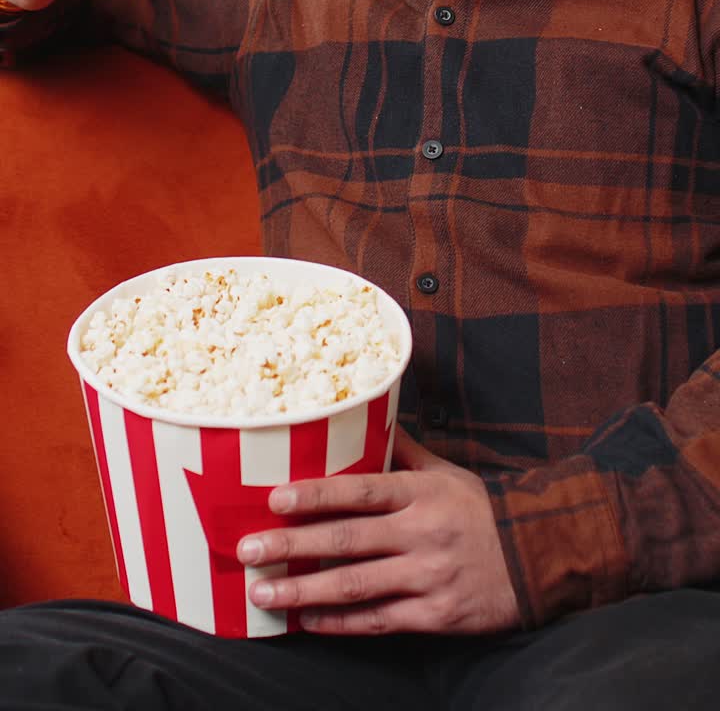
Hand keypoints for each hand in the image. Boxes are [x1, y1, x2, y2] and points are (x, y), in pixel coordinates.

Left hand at [236, 426, 520, 635]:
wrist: (540, 556)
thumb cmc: (483, 510)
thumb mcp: (446, 472)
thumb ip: (402, 451)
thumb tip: (365, 415)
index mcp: (421, 493)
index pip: (360, 491)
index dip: (315, 495)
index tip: (274, 499)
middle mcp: (421, 533)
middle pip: (347, 541)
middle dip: (292, 546)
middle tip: (248, 550)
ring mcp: (428, 577)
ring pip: (355, 585)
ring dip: (304, 591)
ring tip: (263, 594)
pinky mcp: (436, 616)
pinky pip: (379, 620)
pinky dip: (340, 622)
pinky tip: (308, 620)